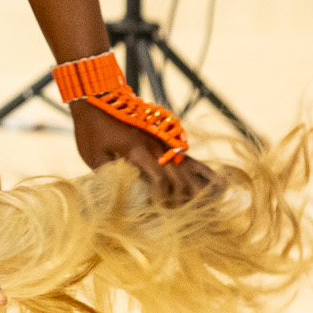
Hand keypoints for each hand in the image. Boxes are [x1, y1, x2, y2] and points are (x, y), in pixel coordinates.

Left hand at [72, 102, 217, 203]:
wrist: (97, 98)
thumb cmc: (91, 128)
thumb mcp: (93, 155)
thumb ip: (109, 176)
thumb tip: (121, 198)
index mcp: (138, 151)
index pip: (160, 180)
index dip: (161, 198)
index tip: (157, 210)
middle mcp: (156, 146)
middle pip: (179, 178)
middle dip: (180, 200)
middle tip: (174, 214)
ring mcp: (164, 142)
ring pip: (190, 169)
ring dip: (194, 190)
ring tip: (198, 208)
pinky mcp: (166, 141)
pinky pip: (191, 158)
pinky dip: (205, 173)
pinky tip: (221, 188)